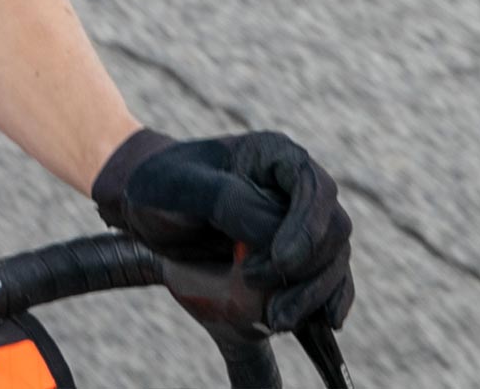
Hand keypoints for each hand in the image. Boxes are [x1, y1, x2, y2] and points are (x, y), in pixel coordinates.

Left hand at [91, 128, 354, 332]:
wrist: (146, 206)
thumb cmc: (159, 185)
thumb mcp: (181, 187)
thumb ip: (228, 202)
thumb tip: (275, 236)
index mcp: (275, 155)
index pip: (314, 188)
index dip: (306, 227)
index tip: (280, 263)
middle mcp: (297, 187)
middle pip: (333, 229)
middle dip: (309, 270)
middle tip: (271, 302)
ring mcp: (301, 222)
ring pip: (332, 260)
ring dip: (313, 295)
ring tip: (278, 321)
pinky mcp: (297, 255)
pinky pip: (325, 279)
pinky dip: (324, 301)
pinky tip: (320, 325)